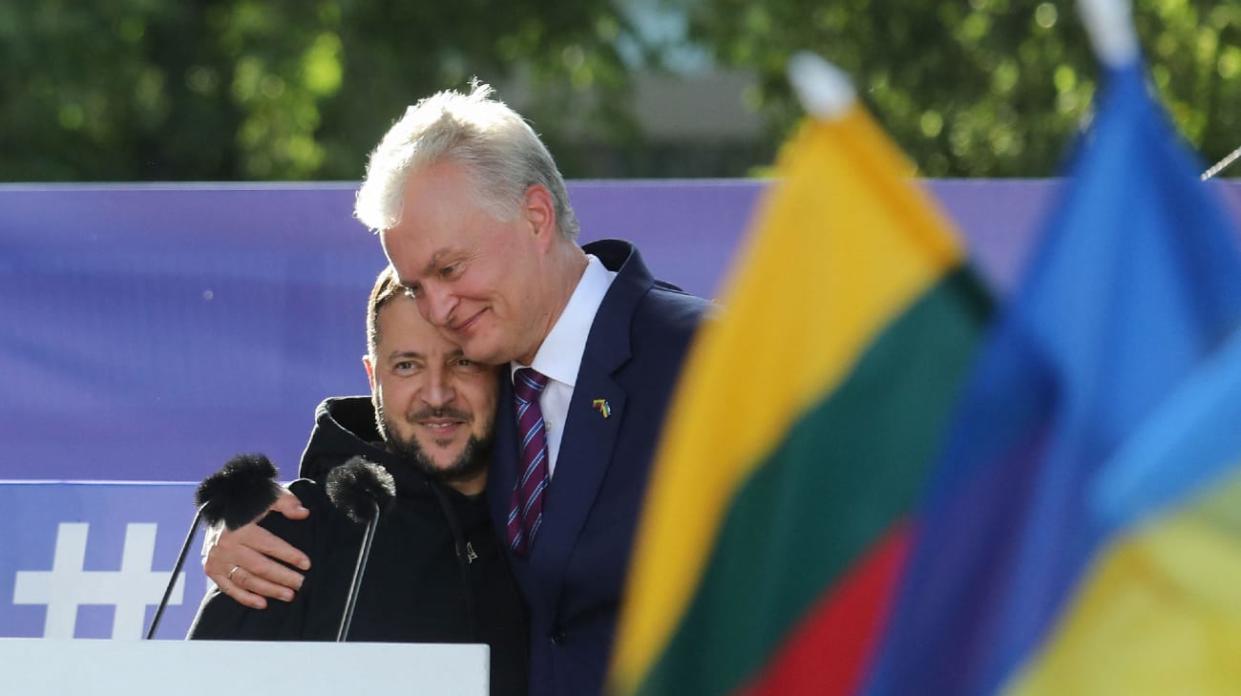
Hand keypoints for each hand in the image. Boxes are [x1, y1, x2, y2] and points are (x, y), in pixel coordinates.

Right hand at [202, 490, 310, 608]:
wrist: (216, 505)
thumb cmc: (245, 501)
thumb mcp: (266, 495)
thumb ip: (285, 502)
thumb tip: (303, 513)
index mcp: (240, 528)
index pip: (270, 545)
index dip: (289, 555)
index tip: (306, 564)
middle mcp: (226, 546)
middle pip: (259, 567)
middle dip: (282, 577)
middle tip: (301, 583)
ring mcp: (217, 559)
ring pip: (246, 580)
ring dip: (268, 590)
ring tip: (288, 595)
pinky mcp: (211, 569)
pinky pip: (229, 588)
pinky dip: (245, 598)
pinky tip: (263, 603)